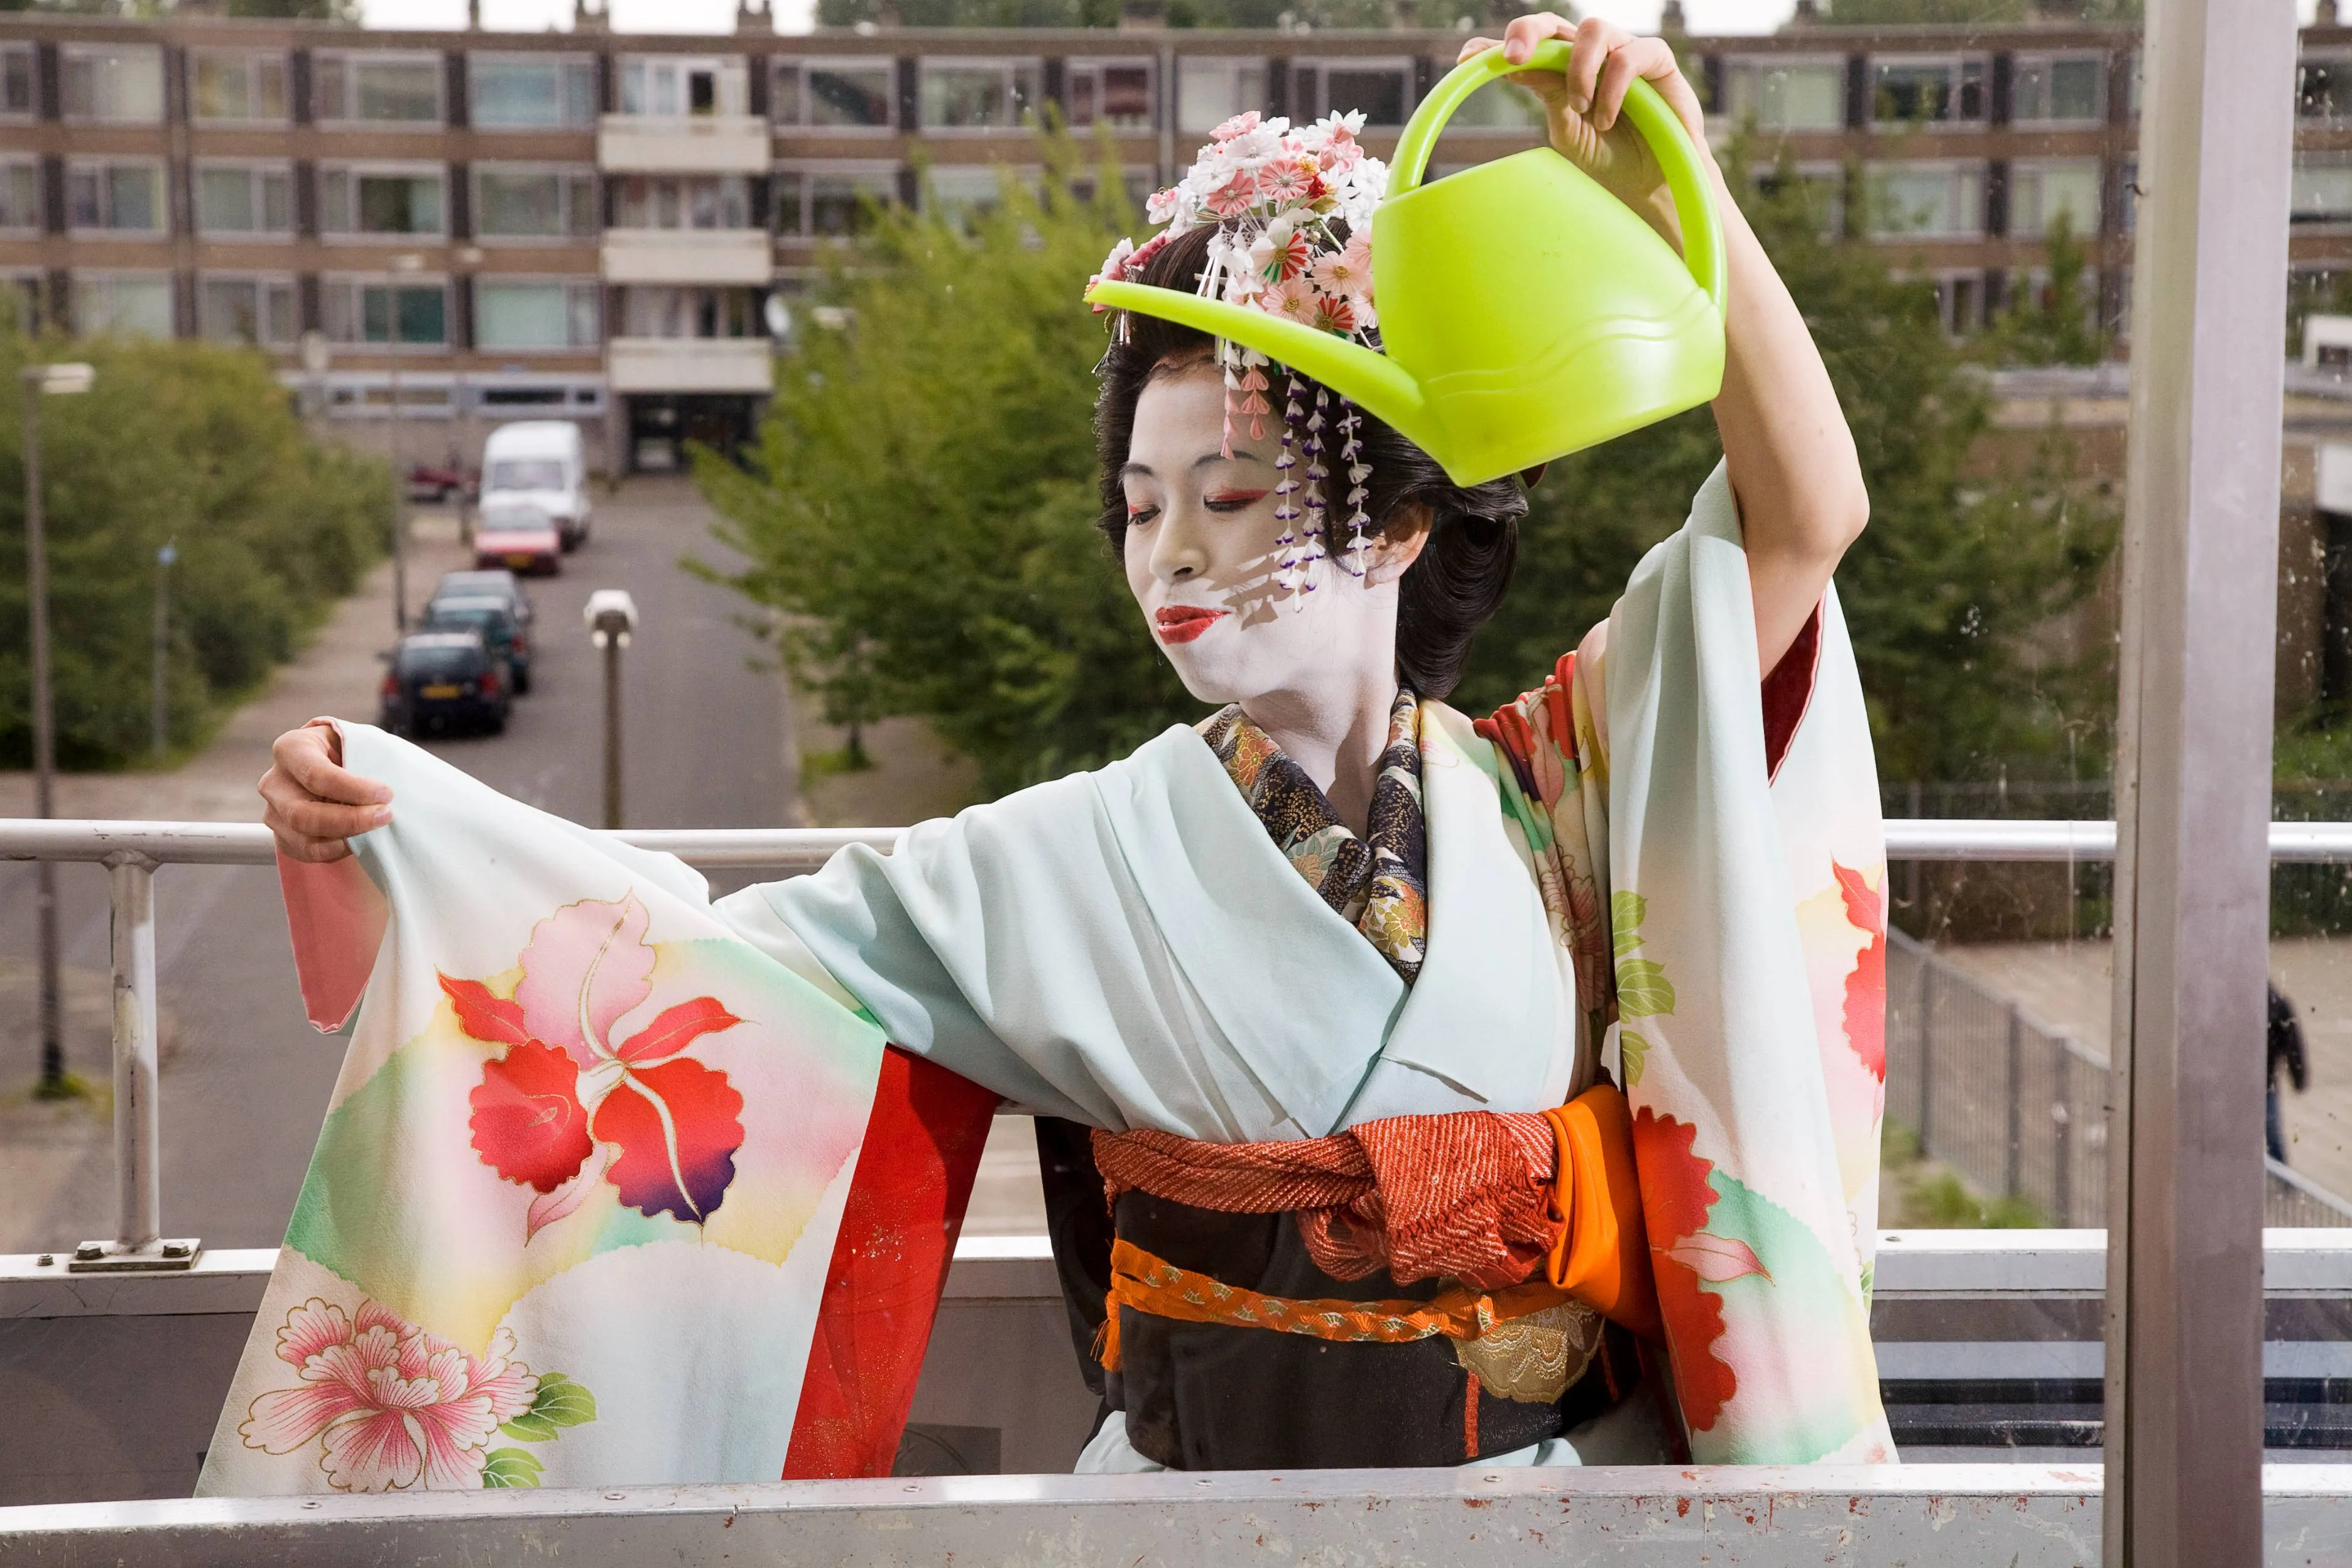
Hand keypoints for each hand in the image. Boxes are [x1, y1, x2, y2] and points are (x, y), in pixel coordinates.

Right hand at [259, 720, 391, 863]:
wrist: (336, 764)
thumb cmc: (350, 750)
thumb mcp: (357, 742)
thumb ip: (367, 759)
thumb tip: (386, 794)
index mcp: (290, 748)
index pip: (316, 775)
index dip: (354, 789)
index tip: (386, 794)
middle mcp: (274, 781)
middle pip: (303, 815)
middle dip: (350, 820)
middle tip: (384, 815)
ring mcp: (273, 812)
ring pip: (305, 840)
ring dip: (347, 840)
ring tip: (375, 829)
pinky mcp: (282, 836)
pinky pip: (308, 853)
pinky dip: (338, 851)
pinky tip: (358, 838)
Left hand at [1457, 14, 1711, 250]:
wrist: (1654, 185)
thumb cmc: (1610, 157)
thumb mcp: (1568, 130)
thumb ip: (1548, 95)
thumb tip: (1513, 66)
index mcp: (1562, 70)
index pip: (1527, 46)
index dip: (1494, 45)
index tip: (1466, 57)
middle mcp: (1591, 55)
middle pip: (1554, 24)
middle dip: (1527, 33)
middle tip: (1510, 59)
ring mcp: (1624, 52)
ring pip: (1593, 30)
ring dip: (1578, 69)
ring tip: (1579, 108)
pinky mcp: (1658, 61)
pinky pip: (1629, 56)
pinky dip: (1612, 87)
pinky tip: (1607, 119)